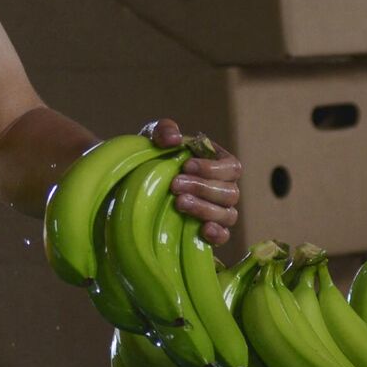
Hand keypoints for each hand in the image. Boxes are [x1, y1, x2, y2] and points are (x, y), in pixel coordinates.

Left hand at [143, 118, 240, 245]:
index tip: (186, 165)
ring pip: (228, 214)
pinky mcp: (208, 233)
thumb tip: (175, 139)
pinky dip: (217, 234)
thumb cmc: (154, 158)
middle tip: (174, 185)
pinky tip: (202, 229)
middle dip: (203, 188)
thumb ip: (165, 130)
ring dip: (204, 209)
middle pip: (230, 192)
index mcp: (218, 164)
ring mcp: (219, 212)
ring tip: (178, 203)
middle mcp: (223, 189)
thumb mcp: (155, 138)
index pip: (231, 167)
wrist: (136, 185)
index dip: (211, 168)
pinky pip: (224, 236)